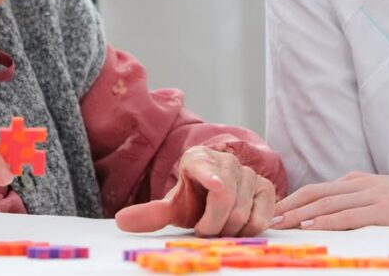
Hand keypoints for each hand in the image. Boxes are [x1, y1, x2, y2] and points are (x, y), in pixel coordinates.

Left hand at [115, 146, 276, 236]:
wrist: (215, 195)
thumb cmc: (193, 199)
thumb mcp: (172, 207)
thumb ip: (151, 214)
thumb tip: (122, 221)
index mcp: (197, 159)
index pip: (204, 167)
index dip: (210, 177)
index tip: (215, 187)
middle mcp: (227, 160)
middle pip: (225, 199)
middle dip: (212, 224)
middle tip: (205, 229)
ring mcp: (249, 172)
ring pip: (243, 212)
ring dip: (229, 229)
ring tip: (220, 226)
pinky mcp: (267, 187)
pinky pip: (262, 216)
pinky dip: (250, 229)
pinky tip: (239, 225)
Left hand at [271, 171, 388, 229]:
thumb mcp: (384, 195)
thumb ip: (360, 200)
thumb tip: (335, 212)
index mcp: (358, 181)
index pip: (318, 189)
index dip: (294, 199)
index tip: (274, 210)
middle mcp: (360, 185)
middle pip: (315, 193)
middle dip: (289, 205)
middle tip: (267, 217)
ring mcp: (372, 196)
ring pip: (326, 203)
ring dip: (300, 213)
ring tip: (280, 223)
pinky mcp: (383, 210)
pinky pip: (348, 215)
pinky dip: (326, 219)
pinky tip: (311, 225)